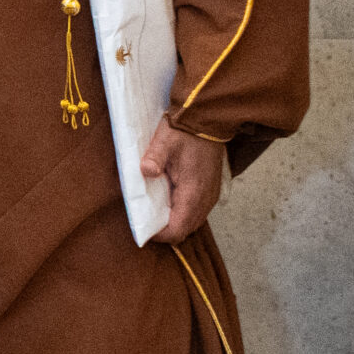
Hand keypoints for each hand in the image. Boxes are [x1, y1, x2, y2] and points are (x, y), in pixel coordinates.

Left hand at [141, 112, 227, 243]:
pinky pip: (197, 210)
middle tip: (146, 221)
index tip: (143, 228)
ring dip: (175, 221)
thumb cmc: (185, 131)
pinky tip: (169, 202)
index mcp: (193, 191)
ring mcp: (210, 194)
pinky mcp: (210, 188)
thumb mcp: (164, 141)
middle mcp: (205, 198)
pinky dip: (183, 212)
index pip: (178, 228)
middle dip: (166, 230)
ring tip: (155, 213)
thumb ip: (154, 158)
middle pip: (186, 229)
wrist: (209, 119)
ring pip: (193, 221)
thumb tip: (146, 171)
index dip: (160, 234)